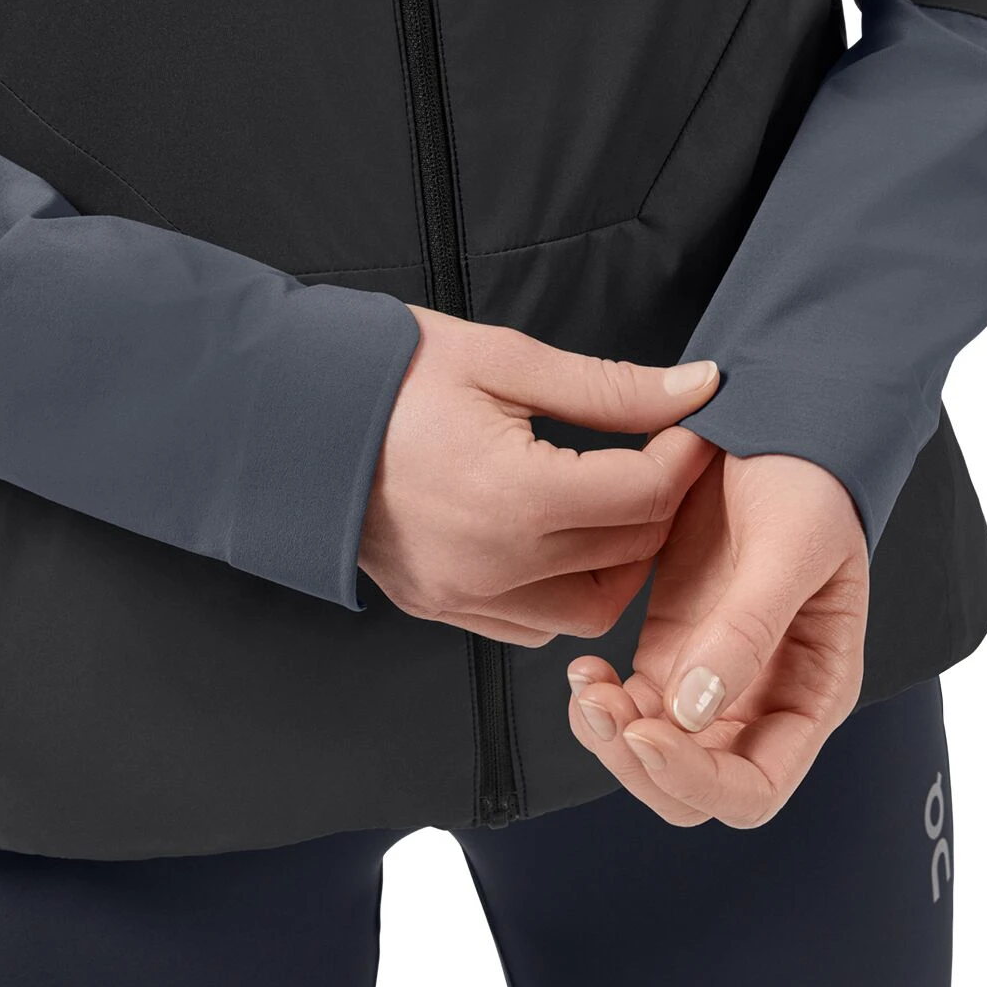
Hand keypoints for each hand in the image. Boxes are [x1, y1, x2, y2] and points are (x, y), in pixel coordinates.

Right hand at [359, 305, 719, 645]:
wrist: (288, 412)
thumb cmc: (388, 373)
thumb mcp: (503, 360)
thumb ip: (609, 387)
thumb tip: (698, 387)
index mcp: (514, 496)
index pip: (646, 494)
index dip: (687, 454)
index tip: (694, 421)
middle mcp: (494, 565)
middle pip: (631, 553)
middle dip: (667, 502)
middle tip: (665, 452)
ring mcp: (464, 596)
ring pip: (592, 609)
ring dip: (624, 560)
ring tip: (619, 500)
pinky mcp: (442, 607)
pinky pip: (535, 625)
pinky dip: (567, 591)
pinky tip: (564, 541)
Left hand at [566, 448, 867, 825]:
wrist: (774, 424)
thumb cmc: (807, 480)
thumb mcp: (790, 545)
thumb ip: (748, 631)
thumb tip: (693, 714)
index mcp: (813, 690)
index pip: (757, 786)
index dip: (699, 780)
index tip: (646, 733)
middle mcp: (763, 697)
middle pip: (698, 786)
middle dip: (643, 765)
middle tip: (601, 708)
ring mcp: (712, 674)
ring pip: (655, 750)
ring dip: (612, 734)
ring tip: (584, 683)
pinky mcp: (671, 644)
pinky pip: (632, 702)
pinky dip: (603, 698)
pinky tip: (583, 666)